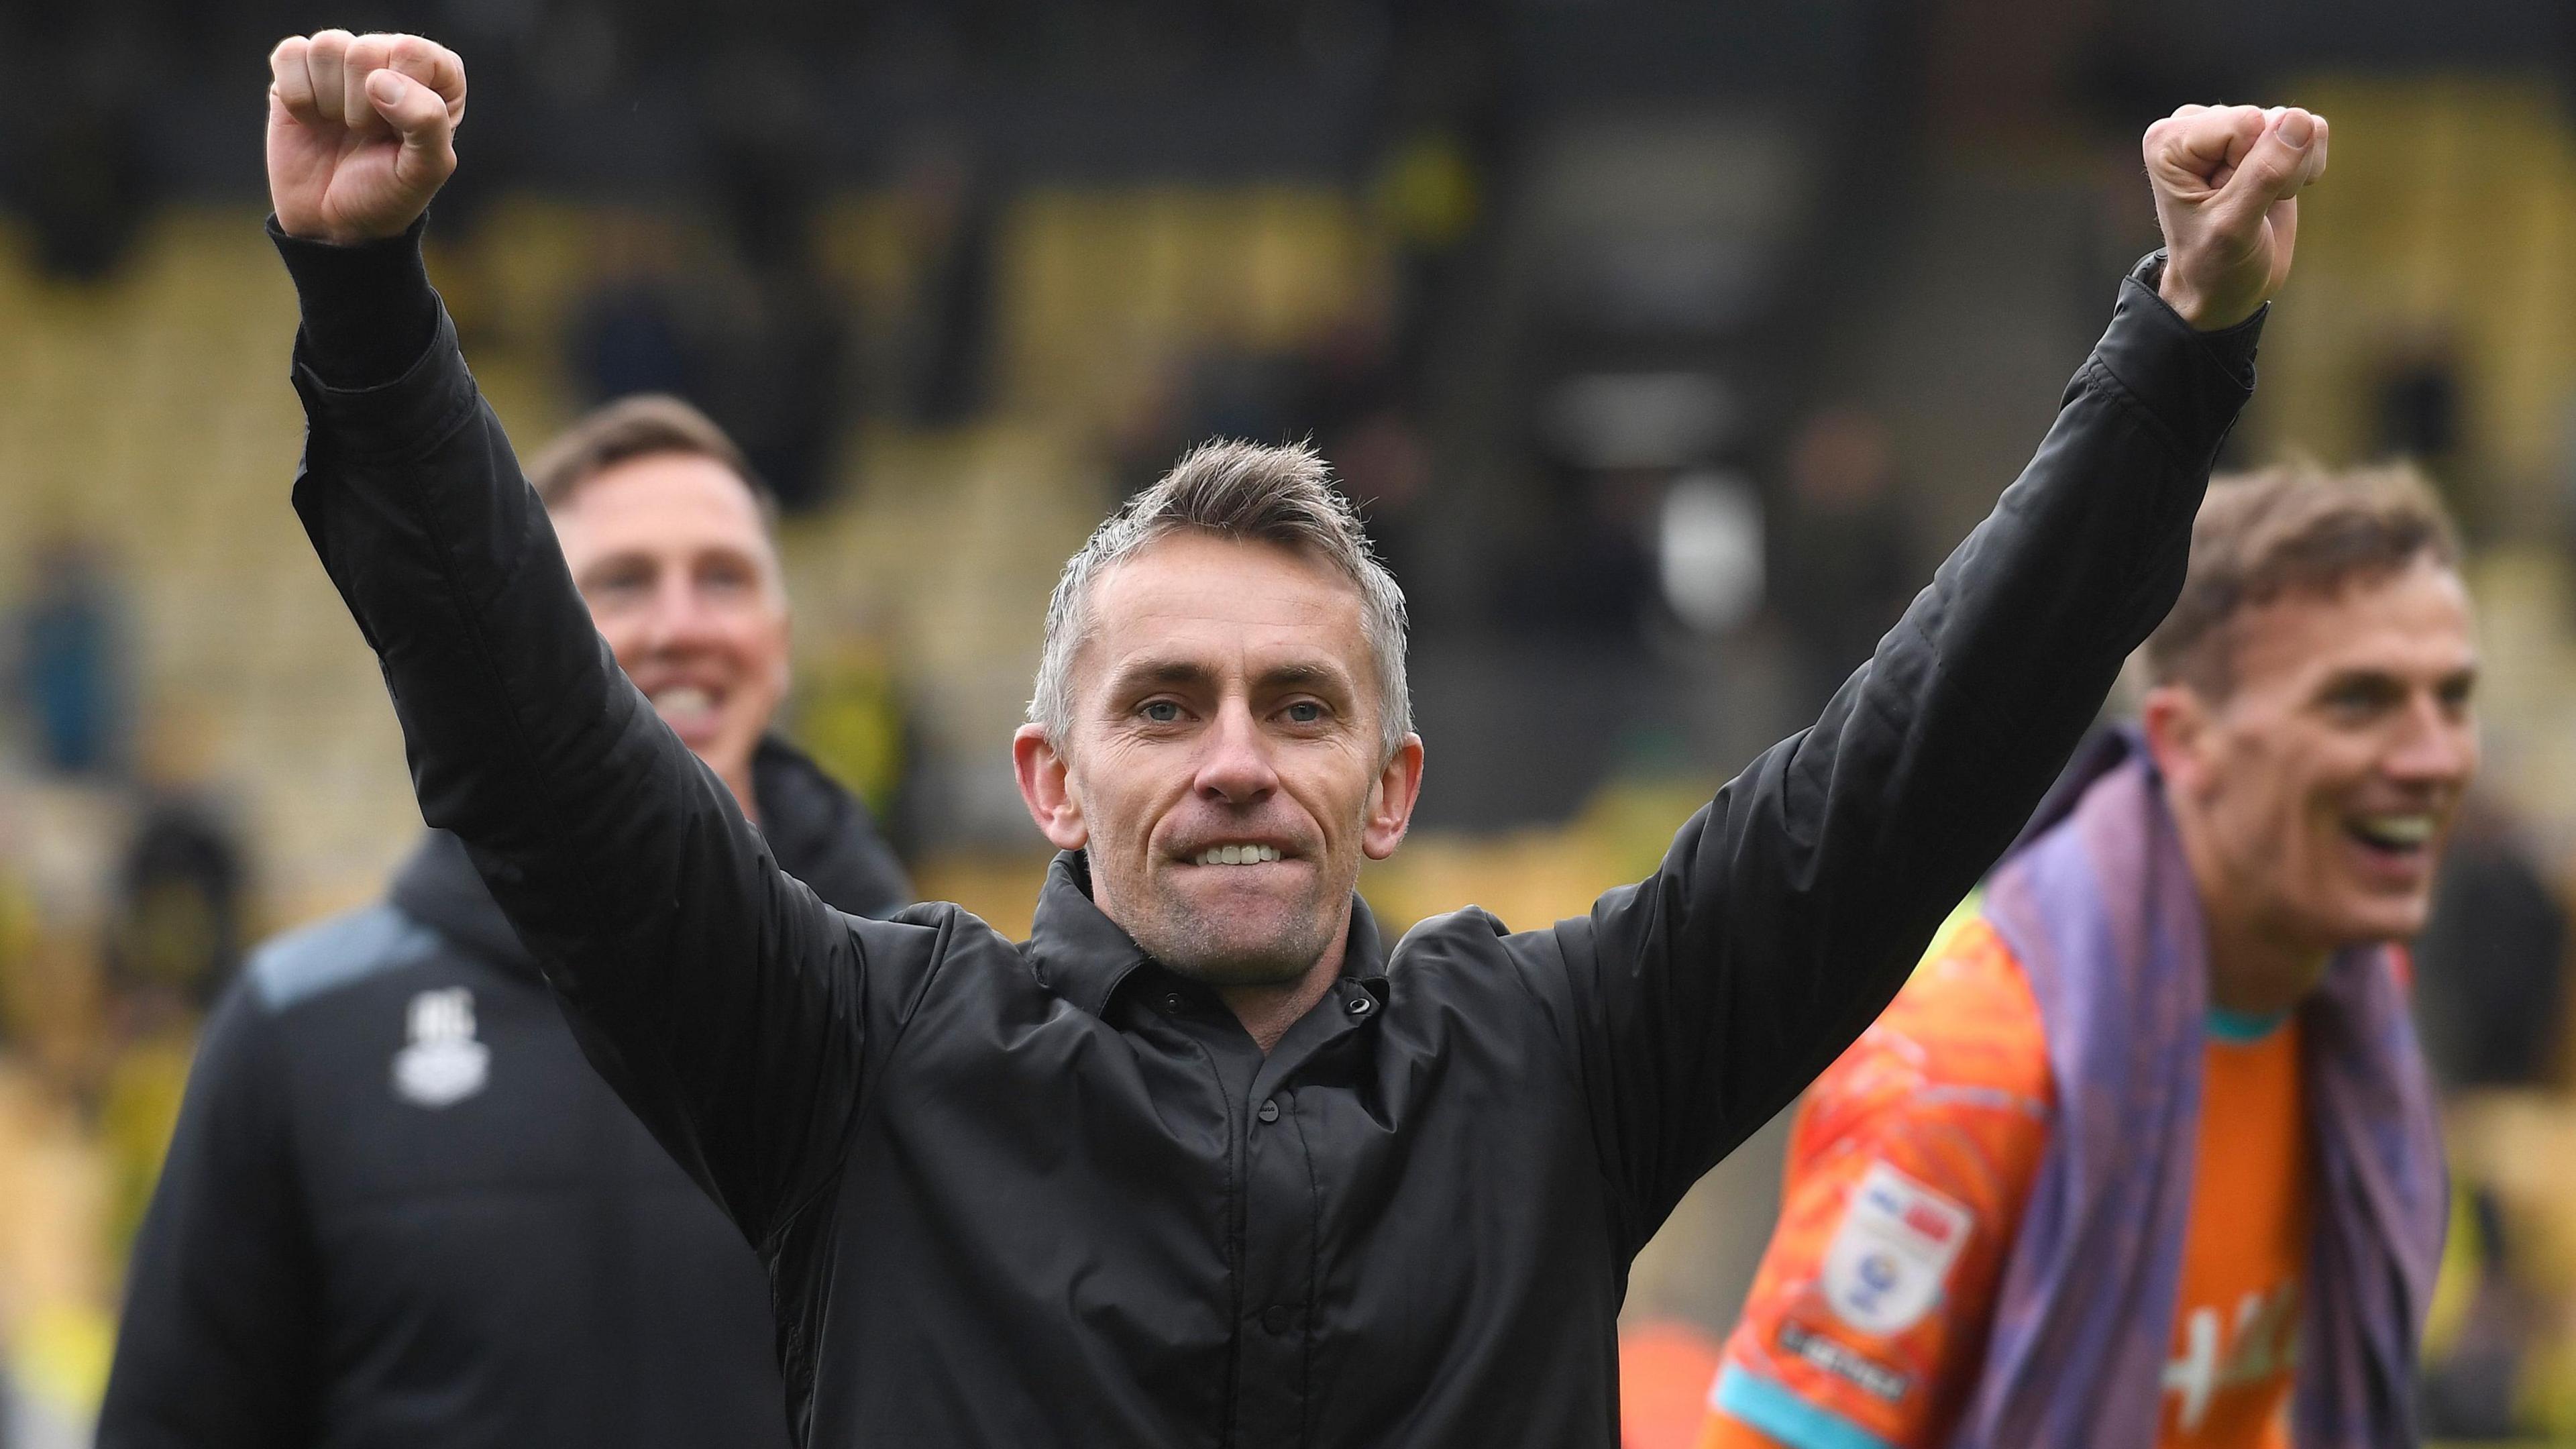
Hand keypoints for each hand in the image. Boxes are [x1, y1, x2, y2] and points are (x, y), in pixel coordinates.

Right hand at [267, 31, 466, 244]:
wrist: (333, 223)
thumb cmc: (387, 194)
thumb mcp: (425, 170)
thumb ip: (427, 122)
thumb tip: (380, 81)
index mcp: (434, 78)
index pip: (415, 51)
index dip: (401, 94)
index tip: (396, 130)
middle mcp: (389, 61)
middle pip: (366, 50)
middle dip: (361, 106)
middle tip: (365, 135)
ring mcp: (341, 64)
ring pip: (328, 46)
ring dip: (329, 101)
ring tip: (340, 128)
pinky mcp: (298, 69)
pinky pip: (291, 53)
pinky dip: (298, 96)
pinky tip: (311, 120)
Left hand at [2144, 104, 2329, 330]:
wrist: (2223, 288)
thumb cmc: (2214, 263)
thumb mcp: (2234, 226)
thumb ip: (2265, 173)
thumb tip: (2301, 119)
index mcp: (2169, 139)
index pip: (2246, 123)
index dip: (2251, 168)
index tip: (2227, 203)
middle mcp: (2198, 123)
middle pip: (2271, 120)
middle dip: (2274, 169)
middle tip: (2246, 207)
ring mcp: (2235, 126)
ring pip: (2297, 122)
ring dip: (2292, 170)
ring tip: (2259, 202)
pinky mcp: (2267, 134)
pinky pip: (2314, 128)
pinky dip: (2308, 166)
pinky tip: (2280, 192)